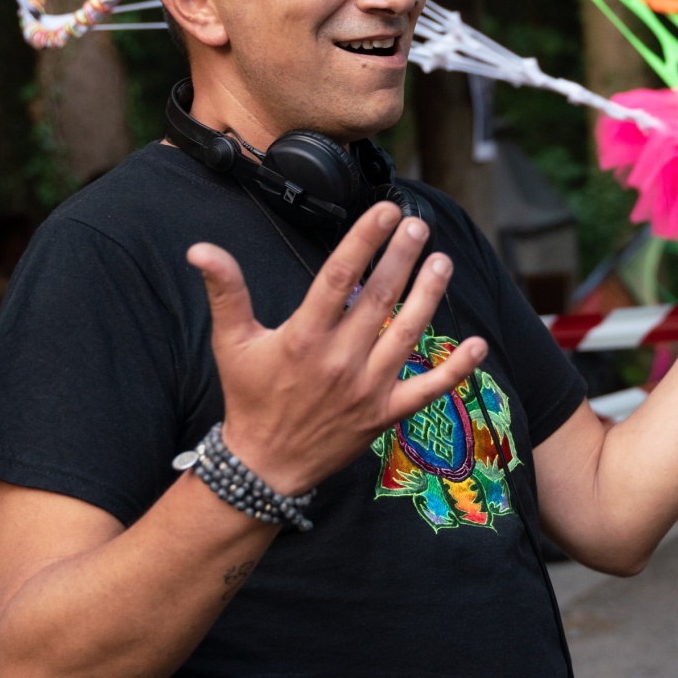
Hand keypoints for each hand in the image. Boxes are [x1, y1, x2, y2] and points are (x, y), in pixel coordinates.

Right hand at [187, 205, 485, 497]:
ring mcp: (367, 388)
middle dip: (402, 256)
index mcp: (304, 337)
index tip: (384, 211)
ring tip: (443, 261)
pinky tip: (477, 343)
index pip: (339, 276)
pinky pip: (428, 390)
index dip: (364, 240)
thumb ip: (225, 291)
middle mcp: (340, 360)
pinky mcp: (386, 414)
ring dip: (430, 295)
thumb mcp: (232, 343)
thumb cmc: (250, 398)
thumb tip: (199, 247)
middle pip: (380, 297)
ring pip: (408, 333)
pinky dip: (455, 369)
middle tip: (418, 224)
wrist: (265, 466)